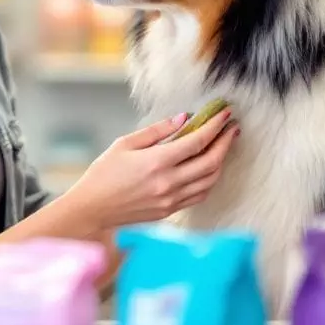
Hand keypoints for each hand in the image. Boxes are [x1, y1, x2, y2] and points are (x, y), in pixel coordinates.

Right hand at [59, 108, 237, 234]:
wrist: (92, 209)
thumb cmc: (103, 174)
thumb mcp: (124, 144)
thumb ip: (157, 131)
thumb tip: (184, 118)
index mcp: (156, 162)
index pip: (197, 142)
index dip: (215, 126)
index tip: (225, 114)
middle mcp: (168, 183)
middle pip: (211, 162)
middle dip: (226, 142)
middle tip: (232, 128)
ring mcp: (171, 200)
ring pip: (210, 180)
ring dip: (221, 161)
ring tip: (223, 145)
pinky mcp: (170, 211)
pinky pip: (199, 194)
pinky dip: (209, 179)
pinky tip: (209, 167)